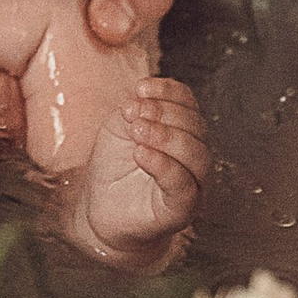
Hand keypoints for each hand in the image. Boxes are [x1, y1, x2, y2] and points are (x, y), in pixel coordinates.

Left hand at [80, 77, 207, 255]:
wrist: (101, 210)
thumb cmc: (114, 167)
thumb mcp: (120, 128)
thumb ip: (134, 111)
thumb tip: (141, 98)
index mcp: (184, 131)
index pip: (189, 104)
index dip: (168, 91)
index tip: (139, 88)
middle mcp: (195, 156)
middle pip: (196, 127)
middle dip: (164, 113)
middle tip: (135, 113)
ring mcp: (193, 184)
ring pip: (196, 154)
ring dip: (165, 136)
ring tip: (136, 131)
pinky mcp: (182, 209)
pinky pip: (182, 185)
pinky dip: (163, 165)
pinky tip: (141, 154)